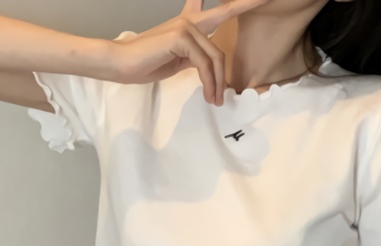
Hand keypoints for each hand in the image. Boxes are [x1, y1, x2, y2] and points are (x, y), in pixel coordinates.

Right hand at [109, 0, 269, 104]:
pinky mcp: (180, 37)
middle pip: (224, 24)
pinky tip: (208, 95)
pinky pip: (204, 64)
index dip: (236, 3)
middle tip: (259, 17)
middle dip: (245, 12)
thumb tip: (211, 67)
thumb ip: (196, 58)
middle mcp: (189, 20)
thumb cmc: (147, 63)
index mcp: (188, 24)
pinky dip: (209, 83)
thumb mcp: (178, 61)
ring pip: (215, 57)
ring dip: (217, 84)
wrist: (122, 63)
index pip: (215, 10)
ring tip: (215, 101)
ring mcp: (185, 26)